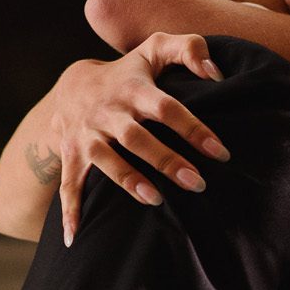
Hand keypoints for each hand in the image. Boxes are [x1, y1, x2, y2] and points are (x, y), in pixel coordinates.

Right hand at [50, 32, 228, 242]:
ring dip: (128, 180)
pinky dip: (70, 213)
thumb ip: (190, 49)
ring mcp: (86, 136)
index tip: (220, 152)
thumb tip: (217, 73)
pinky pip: (68, 186)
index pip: (167, 108)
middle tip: (198, 183)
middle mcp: (108, 113)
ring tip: (156, 201)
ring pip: (106, 160)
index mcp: (133, 88)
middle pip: (137, 137)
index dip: (193, 128)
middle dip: (166, 160)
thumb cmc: (130, 72)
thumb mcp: (156, 49)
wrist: (73, 86)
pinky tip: (76, 240)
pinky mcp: (71, 156)